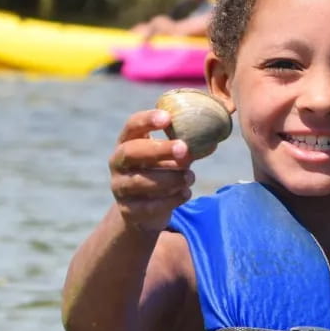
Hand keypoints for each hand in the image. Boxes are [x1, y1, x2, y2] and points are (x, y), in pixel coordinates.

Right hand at [109, 109, 194, 232]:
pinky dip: (171, 200)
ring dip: (170, 178)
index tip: (167, 118)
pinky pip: (149, 206)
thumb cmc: (159, 174)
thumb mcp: (168, 158)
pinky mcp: (129, 210)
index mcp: (127, 142)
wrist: (143, 212)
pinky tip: (185, 193)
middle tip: (184, 149)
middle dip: (158, 150)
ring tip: (190, 177)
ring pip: (141, 181)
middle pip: (131, 152)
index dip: (147, 120)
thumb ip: (183, 149)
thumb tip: (211, 141)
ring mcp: (120, 187)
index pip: (131, 126)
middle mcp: (118, 163)